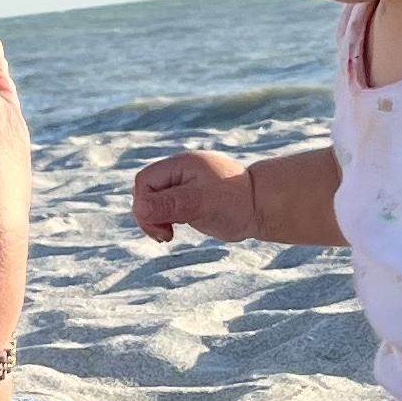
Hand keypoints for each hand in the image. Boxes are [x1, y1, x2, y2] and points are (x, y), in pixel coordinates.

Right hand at [133, 149, 255, 244]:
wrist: (262, 207)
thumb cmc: (234, 204)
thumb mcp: (200, 204)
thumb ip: (169, 204)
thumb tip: (139, 208)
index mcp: (180, 164)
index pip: (144, 182)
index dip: (145, 205)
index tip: (163, 227)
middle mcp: (179, 171)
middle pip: (145, 191)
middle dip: (148, 215)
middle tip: (165, 236)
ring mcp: (184, 185)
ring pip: (153, 201)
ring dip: (154, 220)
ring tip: (167, 236)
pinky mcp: (189, 199)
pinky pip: (165, 208)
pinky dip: (164, 221)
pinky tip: (172, 232)